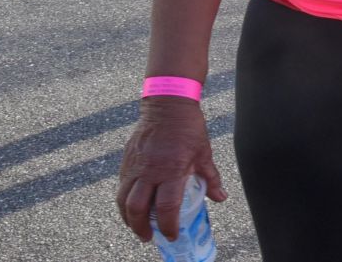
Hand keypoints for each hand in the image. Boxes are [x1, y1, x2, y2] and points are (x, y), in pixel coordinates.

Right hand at [117, 97, 225, 242]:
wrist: (168, 103)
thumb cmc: (188, 127)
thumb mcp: (204, 152)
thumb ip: (210, 178)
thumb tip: (221, 197)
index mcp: (171, 170)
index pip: (166, 207)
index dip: (168, 226)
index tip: (172, 235)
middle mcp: (149, 170)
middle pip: (137, 209)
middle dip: (141, 229)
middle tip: (149, 237)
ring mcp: (135, 165)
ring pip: (123, 200)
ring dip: (128, 218)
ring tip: (137, 226)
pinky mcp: (126, 159)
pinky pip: (121, 186)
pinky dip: (124, 201)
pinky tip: (132, 205)